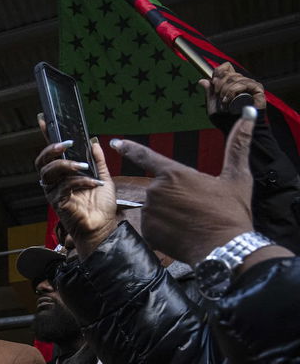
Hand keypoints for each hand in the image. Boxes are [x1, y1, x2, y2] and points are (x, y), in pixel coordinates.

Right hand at [35, 117, 116, 257]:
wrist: (103, 225)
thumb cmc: (101, 205)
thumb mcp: (103, 176)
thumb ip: (97, 160)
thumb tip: (93, 143)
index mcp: (63, 174)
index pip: (51, 153)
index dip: (46, 136)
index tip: (44, 119)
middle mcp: (54, 182)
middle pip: (42, 161)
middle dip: (51, 150)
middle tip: (66, 144)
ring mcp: (54, 193)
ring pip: (49, 172)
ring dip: (65, 165)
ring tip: (82, 166)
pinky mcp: (58, 203)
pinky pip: (64, 186)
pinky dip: (80, 181)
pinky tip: (92, 183)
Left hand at [112, 107, 266, 265]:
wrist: (225, 248)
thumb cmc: (231, 213)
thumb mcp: (238, 177)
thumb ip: (237, 145)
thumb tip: (249, 115)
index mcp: (174, 173)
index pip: (146, 156)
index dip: (129, 149)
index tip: (115, 143)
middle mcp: (156, 190)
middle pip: (159, 189)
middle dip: (175, 197)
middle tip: (196, 208)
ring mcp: (150, 212)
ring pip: (156, 208)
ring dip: (170, 213)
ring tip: (191, 222)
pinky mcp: (147, 231)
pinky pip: (153, 226)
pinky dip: (165, 229)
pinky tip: (181, 232)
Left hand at [200, 61, 265, 116]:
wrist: (234, 130)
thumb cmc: (225, 119)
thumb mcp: (213, 104)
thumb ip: (209, 92)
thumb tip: (202, 80)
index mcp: (232, 83)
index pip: (226, 68)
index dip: (218, 72)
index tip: (213, 83)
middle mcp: (242, 82)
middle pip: (229, 72)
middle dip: (219, 85)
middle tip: (219, 98)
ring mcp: (250, 85)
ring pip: (235, 77)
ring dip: (225, 90)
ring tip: (224, 102)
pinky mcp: (258, 90)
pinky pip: (244, 83)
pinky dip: (233, 91)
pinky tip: (229, 100)